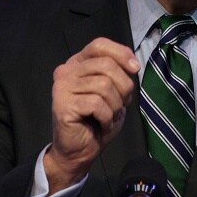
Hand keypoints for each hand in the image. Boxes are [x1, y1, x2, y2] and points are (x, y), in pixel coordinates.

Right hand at [44, 37, 140, 193]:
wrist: (78, 151)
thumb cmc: (97, 120)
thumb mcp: (114, 92)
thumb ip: (119, 73)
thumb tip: (133, 65)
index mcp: (78, 63)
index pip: (99, 44)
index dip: (121, 53)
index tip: (135, 68)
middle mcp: (66, 70)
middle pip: (106, 65)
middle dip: (123, 86)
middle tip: (121, 105)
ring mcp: (62, 86)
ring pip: (104, 85)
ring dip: (115, 106)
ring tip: (110, 117)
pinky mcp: (62, 104)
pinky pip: (97, 104)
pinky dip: (107, 117)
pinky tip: (102, 125)